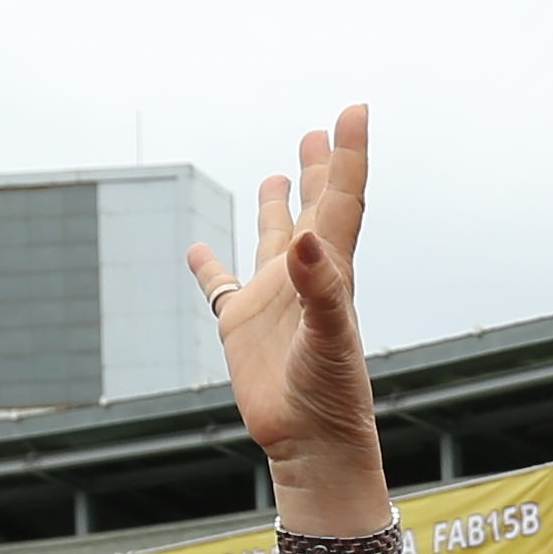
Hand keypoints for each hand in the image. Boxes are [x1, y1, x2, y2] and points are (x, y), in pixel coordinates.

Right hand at [187, 107, 377, 476]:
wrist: (312, 444)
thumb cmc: (331, 395)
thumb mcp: (330, 338)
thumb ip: (321, 288)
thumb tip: (303, 240)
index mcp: (332, 271)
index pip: (342, 201)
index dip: (349, 155)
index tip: (355, 110)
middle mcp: (303, 278)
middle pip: (314, 210)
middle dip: (319, 169)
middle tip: (321, 130)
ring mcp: (271, 301)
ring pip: (271, 240)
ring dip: (274, 207)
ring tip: (275, 174)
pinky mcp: (240, 327)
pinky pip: (220, 288)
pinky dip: (208, 267)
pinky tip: (197, 251)